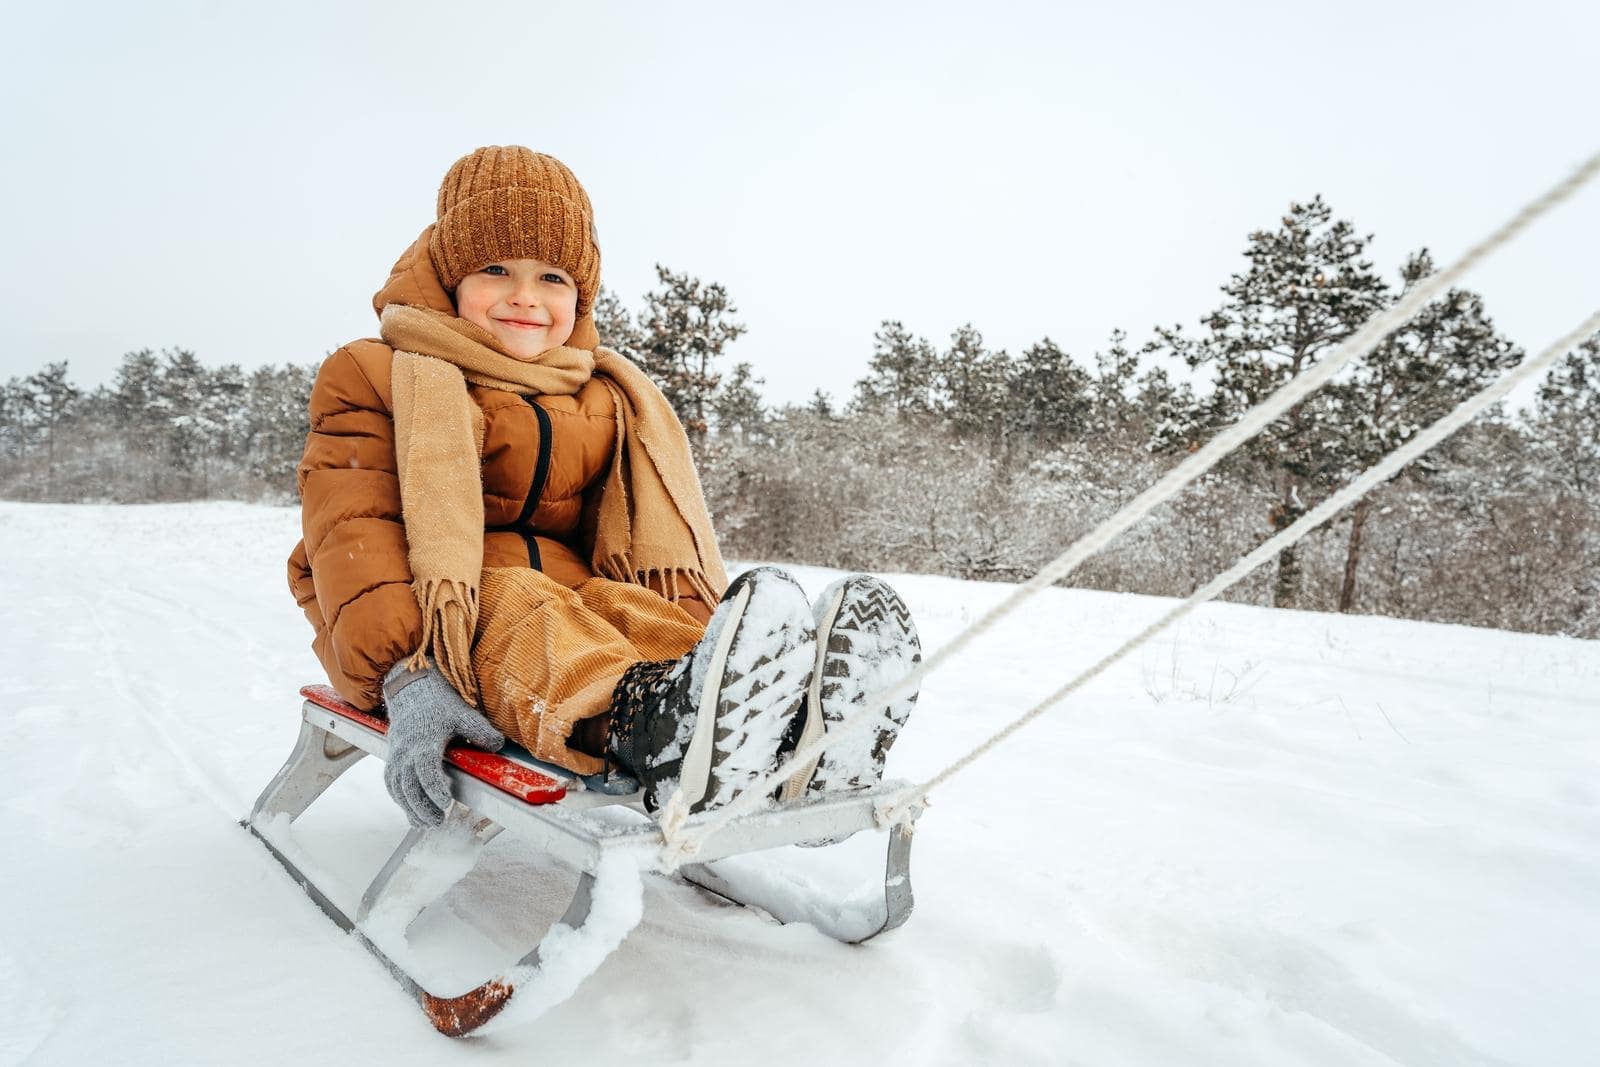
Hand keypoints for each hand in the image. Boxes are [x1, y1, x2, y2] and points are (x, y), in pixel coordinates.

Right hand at [381, 659, 504, 827]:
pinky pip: (391, 782)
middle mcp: (406, 751)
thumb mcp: (462, 712)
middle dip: (422, 808)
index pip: (426, 771)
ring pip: (397, 788)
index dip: (435, 790)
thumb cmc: (437, 700)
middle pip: (408, 787)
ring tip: (424, 823)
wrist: (411, 687)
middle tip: (438, 821)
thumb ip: (480, 731)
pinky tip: (411, 810)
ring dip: (409, 808)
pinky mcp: (392, 756)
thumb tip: (498, 746)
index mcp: (424, 741)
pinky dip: (399, 798)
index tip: (447, 803)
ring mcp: (396, 754)